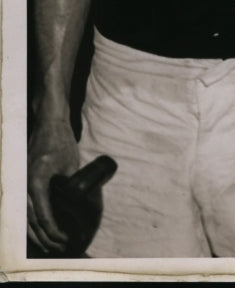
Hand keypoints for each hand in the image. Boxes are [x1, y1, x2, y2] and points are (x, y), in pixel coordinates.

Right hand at [27, 118, 79, 253]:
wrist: (49, 124)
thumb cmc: (61, 141)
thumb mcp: (70, 165)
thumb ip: (70, 186)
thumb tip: (76, 208)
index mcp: (37, 181)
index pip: (43, 215)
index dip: (54, 231)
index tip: (65, 240)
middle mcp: (25, 186)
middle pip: (32, 222)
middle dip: (46, 238)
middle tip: (61, 248)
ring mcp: (21, 185)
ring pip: (26, 219)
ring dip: (37, 235)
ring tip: (51, 246)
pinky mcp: (23, 184)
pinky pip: (25, 210)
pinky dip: (32, 224)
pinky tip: (40, 232)